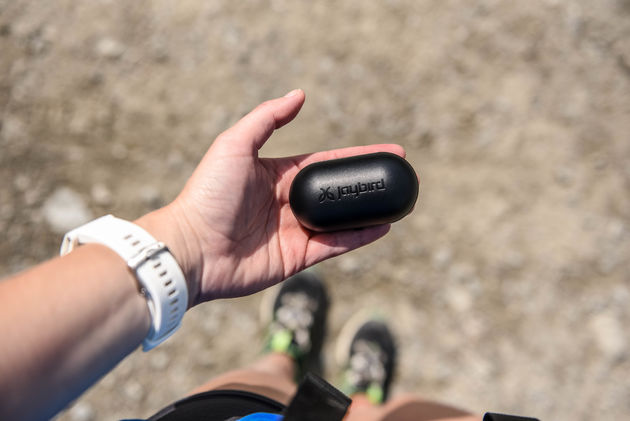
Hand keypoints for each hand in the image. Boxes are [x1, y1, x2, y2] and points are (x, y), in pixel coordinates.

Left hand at [139, 90, 405, 305]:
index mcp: (278, 175)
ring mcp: (295, 232)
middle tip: (402, 175)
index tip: (388, 150)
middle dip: (369, 183)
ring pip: (341, 220)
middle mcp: (289, 203)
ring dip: (370, 211)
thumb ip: (267, 119)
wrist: (192, 247)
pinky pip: (335, 246)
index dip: (357, 157)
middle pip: (338, 191)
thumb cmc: (208, 193)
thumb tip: (299, 94)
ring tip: (401, 202)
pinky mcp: (296, 258)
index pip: (326, 163)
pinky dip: (359, 237)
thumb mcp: (235, 144)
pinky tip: (383, 227)